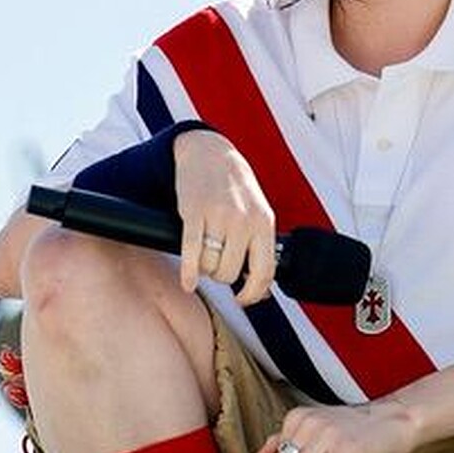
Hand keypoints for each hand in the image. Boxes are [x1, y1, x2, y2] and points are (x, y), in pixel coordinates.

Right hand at [173, 130, 276, 305]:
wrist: (210, 152)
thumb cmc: (236, 188)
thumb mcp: (258, 214)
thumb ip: (261, 248)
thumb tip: (260, 292)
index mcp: (264, 222)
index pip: (265, 272)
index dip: (253, 294)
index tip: (243, 300)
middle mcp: (244, 220)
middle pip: (231, 273)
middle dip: (221, 276)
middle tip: (217, 265)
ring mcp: (218, 215)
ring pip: (210, 266)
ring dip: (204, 269)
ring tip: (205, 255)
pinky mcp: (193, 212)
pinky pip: (191, 252)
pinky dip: (189, 273)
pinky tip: (188, 282)